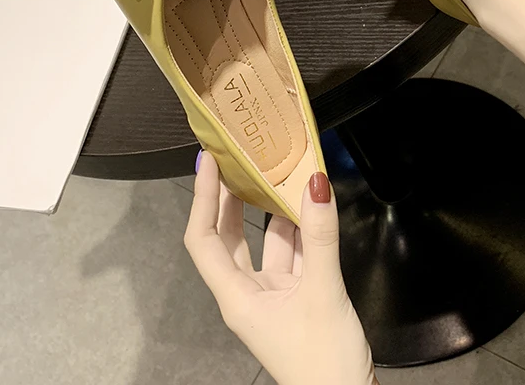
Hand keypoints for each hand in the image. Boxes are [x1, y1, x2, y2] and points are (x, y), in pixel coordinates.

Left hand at [184, 152, 377, 384]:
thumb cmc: (323, 364)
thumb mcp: (322, 292)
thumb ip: (319, 237)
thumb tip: (316, 185)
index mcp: (237, 298)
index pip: (204, 239)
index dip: (201, 198)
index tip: (208, 163)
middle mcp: (248, 294)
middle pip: (229, 236)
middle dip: (231, 198)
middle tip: (236, 160)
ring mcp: (272, 296)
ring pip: (265, 243)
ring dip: (271, 211)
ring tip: (277, 174)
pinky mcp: (296, 298)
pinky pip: (292, 255)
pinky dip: (300, 231)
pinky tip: (310, 209)